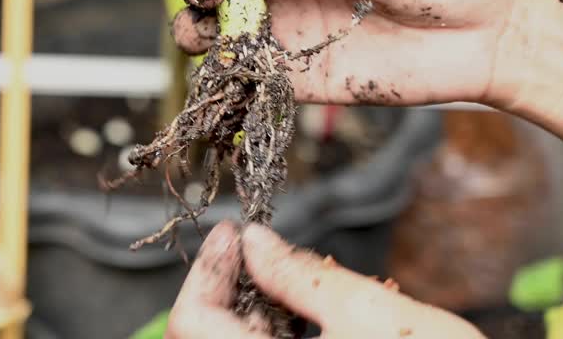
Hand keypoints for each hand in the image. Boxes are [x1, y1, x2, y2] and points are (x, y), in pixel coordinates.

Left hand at [166, 222, 482, 338]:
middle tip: (254, 249)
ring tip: (284, 278)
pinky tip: (302, 315)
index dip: (207, 270)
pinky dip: (271, 336)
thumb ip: (299, 275)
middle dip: (228, 287)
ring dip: (248, 312)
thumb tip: (254, 241)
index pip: (193, 322)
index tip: (232, 233)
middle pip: (206, 337)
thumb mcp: (369, 311)